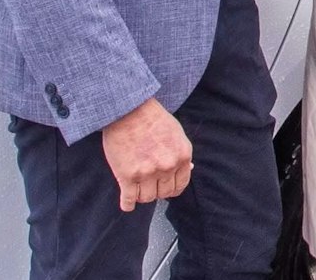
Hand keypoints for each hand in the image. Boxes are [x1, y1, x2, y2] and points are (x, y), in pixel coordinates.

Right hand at [101, 98, 192, 212]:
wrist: (129, 110)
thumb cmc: (153, 119)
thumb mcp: (177, 134)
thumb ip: (182, 153)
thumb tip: (188, 169)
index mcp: (182, 156)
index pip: (180, 185)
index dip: (172, 188)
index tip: (165, 188)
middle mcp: (167, 166)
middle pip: (164, 193)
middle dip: (157, 190)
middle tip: (149, 185)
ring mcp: (147, 173)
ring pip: (147, 198)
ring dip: (142, 196)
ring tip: (137, 189)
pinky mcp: (127, 176)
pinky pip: (128, 200)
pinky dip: (127, 204)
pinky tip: (127, 203)